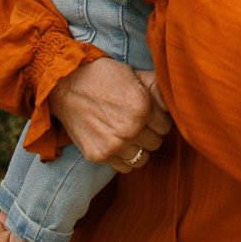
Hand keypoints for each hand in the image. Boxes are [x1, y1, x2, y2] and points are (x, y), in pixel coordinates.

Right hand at [48, 54, 170, 170]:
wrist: (65, 85)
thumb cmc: (102, 76)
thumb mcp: (133, 74)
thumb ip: (157, 88)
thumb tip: (175, 102)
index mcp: (142, 107)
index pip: (166, 126)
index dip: (158, 119)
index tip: (149, 113)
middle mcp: (130, 129)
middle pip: (156, 142)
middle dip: (150, 132)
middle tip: (138, 122)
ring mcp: (114, 145)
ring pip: (143, 158)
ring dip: (139, 147)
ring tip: (128, 134)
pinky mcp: (99, 156)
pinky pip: (124, 167)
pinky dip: (124, 158)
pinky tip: (118, 143)